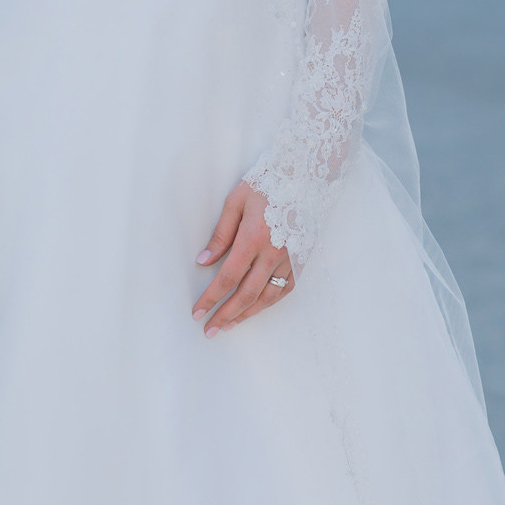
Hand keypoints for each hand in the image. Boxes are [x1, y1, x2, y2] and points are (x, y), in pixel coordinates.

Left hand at [193, 181, 293, 335]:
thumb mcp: (236, 201)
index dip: (211, 298)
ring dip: (247, 314)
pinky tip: (257, 308)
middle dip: (226, 315)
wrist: (308, 174)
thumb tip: (204, 262)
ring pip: (267, 297)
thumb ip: (220, 234)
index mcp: (253, 237)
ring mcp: (291, 258)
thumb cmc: (268, 183)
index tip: (197, 313)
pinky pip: (286, 288)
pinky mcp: (302, 259)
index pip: (228, 278)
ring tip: (229, 325)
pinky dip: (270, 302)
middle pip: (246, 295)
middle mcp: (273, 253)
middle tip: (210, 331)